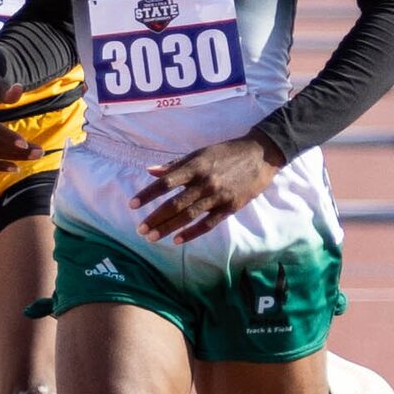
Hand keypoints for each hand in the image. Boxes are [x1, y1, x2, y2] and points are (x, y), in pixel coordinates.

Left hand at [134, 135, 282, 244]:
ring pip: (188, 216)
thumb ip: (175, 165)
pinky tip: (177, 240)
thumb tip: (150, 171)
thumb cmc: (227, 153)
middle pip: (175, 204)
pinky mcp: (230, 207)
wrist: (260, 155)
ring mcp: (217, 196)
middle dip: (155, 218)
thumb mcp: (200, 153)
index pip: (166, 182)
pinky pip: (208, 224)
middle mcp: (205, 182)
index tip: (132, 205)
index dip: (148, 194)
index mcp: (195, 166)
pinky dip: (191, 233)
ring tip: (152, 237)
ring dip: (168, 228)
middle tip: (140, 229)